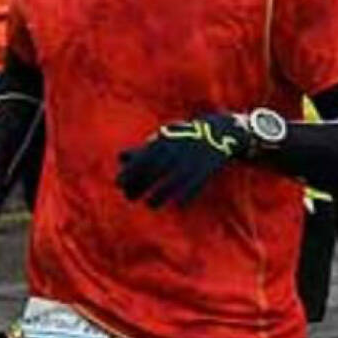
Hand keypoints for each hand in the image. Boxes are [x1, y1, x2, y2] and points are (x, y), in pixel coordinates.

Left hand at [116, 112, 254, 208]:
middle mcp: (176, 150)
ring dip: (159, 195)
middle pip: (154, 171)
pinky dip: (186, 195)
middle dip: (139, 185)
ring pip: (173, 181)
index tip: (119, 185)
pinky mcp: (206, 169)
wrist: (217, 132)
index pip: (141, 159)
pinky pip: (194, 185)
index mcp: (163, 141)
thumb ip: (142, 149)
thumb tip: (120, 158)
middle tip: (130, 197)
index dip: (129, 172)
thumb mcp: (162, 139)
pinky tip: (178, 205)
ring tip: (150, 204)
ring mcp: (191, 160)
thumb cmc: (183, 138)